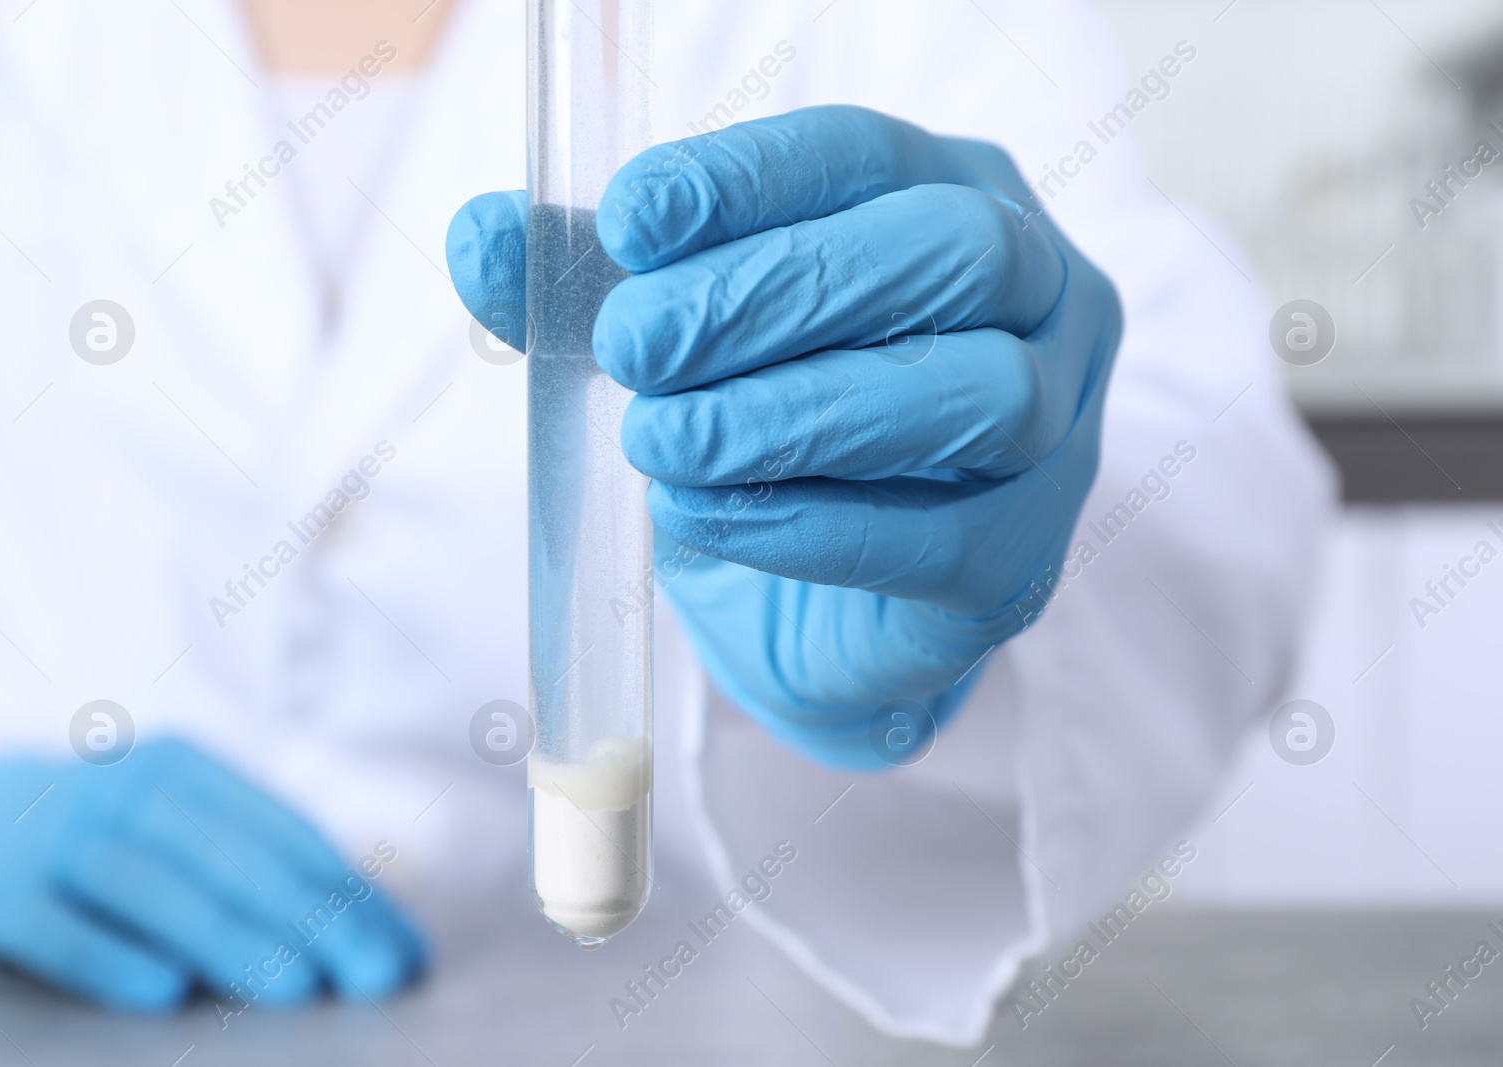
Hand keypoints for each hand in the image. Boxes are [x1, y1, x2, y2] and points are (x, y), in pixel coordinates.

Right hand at [0, 739, 424, 1010]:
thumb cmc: (100, 832)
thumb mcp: (172, 820)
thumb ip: (256, 860)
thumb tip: (368, 921)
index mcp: (186, 769)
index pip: (285, 836)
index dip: (349, 895)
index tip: (401, 952)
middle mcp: (126, 791)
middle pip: (233, 858)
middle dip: (312, 920)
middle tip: (369, 976)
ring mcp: (59, 838)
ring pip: (157, 890)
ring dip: (232, 939)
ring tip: (296, 987)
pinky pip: (60, 930)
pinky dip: (113, 959)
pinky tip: (165, 992)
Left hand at [446, 106, 1121, 767]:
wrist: (815, 607)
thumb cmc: (763, 438)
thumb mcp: (671, 342)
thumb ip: (589, 283)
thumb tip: (485, 236)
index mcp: (951, 198)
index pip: (868, 154)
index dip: (751, 178)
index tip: (630, 220)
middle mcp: (1039, 297)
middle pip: (950, 255)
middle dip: (779, 290)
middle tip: (635, 345)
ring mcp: (1057, 431)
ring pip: (975, 393)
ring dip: (799, 412)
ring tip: (663, 440)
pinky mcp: (1022, 561)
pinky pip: (941, 537)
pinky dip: (808, 525)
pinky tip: (705, 516)